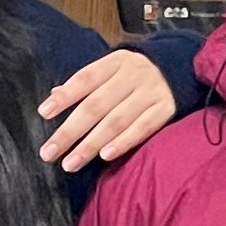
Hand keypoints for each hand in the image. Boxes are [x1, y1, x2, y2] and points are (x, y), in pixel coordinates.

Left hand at [39, 47, 179, 171]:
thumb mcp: (112, 70)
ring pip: (116, 120)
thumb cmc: (135, 75)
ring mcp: (151, 92)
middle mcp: (133, 75)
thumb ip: (85, 84)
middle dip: (70, 131)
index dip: (65, 97)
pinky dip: (123, 142)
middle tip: (48, 152)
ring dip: (91, 144)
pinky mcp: (166, 109)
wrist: (182, 67)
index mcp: (115, 62)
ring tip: (70, 162)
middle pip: (96, 105)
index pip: (85, 78)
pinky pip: (143, 128)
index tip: (44, 113)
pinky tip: (104, 156)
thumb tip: (54, 96)